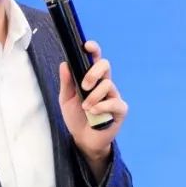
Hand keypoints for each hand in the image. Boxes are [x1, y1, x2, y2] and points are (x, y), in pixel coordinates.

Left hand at [58, 41, 127, 167]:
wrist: (83, 139)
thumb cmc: (76, 117)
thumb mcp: (66, 99)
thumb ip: (67, 82)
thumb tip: (64, 64)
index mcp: (93, 79)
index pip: (96, 59)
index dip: (94, 50)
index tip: (87, 46)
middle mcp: (105, 84)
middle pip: (105, 65)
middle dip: (93, 73)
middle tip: (84, 86)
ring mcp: (114, 96)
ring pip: (108, 84)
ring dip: (93, 96)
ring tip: (86, 108)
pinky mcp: (120, 109)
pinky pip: (114, 102)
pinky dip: (102, 106)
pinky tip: (94, 113)